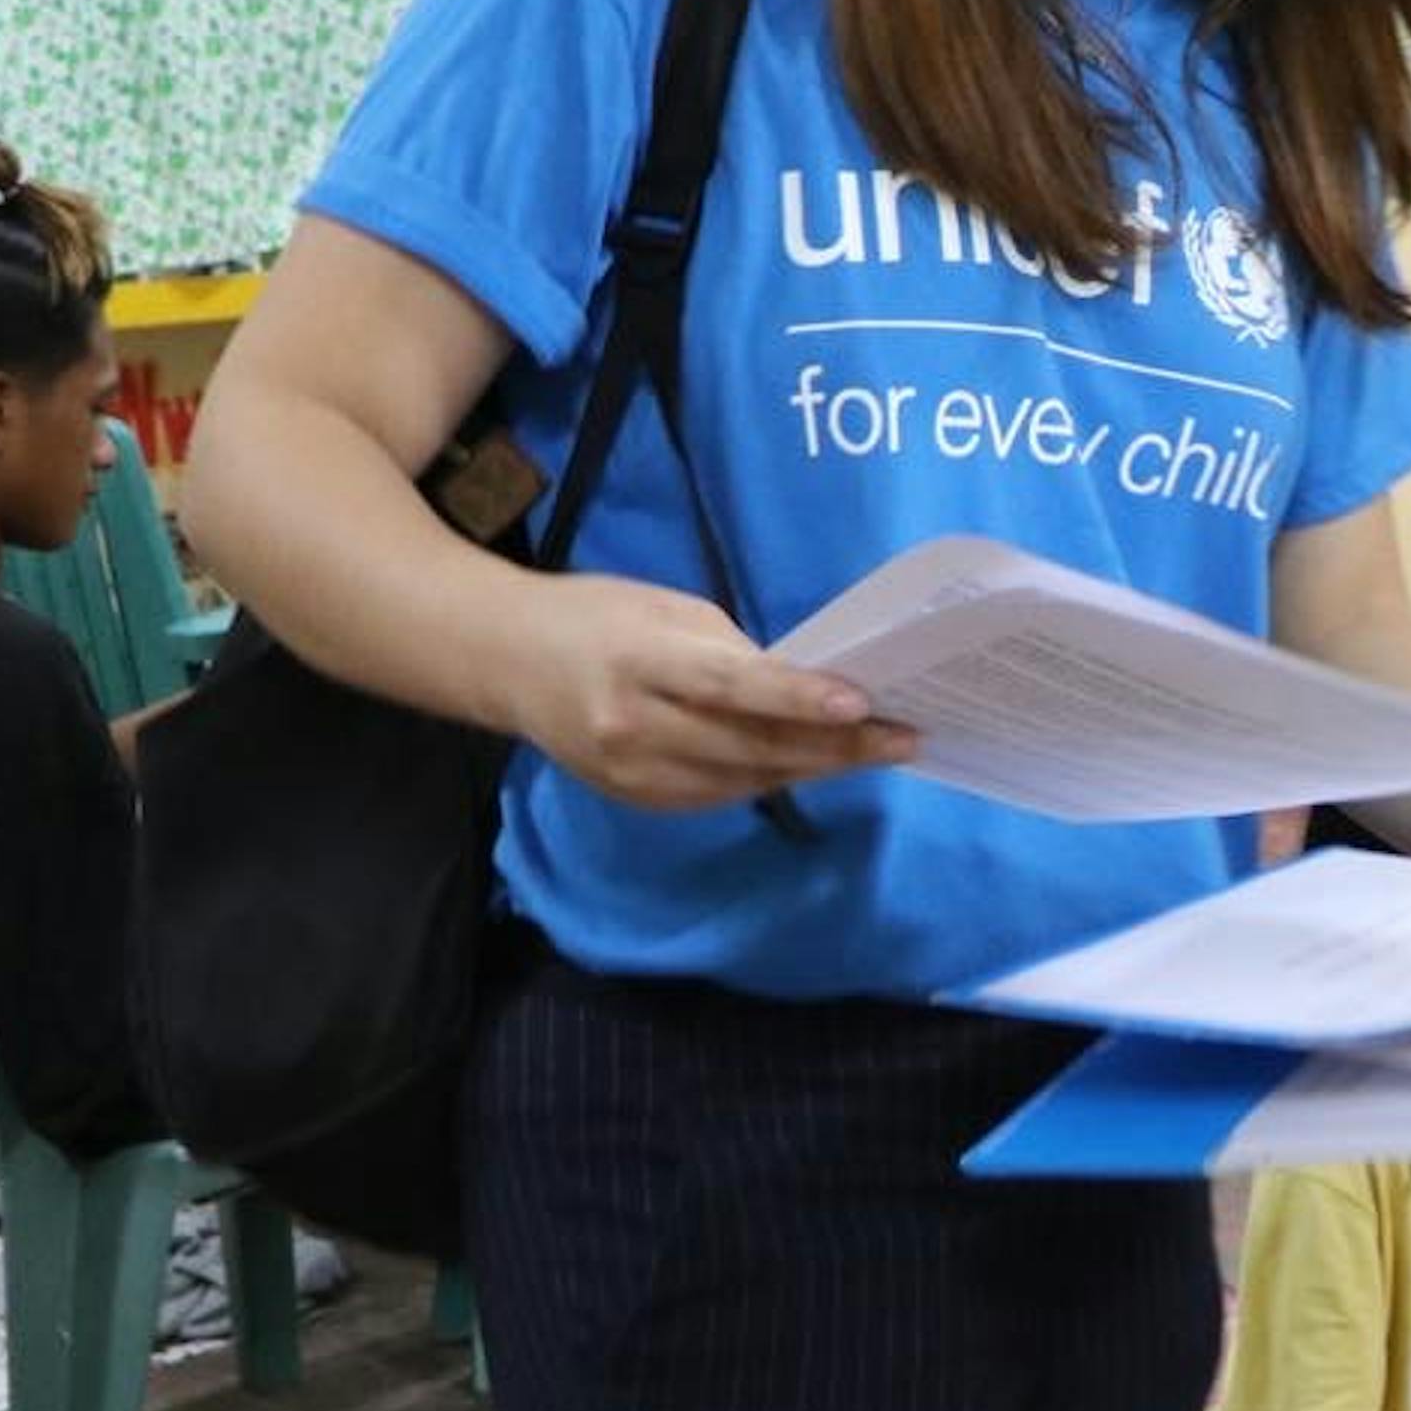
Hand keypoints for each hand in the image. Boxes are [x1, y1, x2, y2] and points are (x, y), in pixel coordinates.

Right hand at [505, 574, 915, 812]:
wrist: (507, 663)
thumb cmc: (598, 617)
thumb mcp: (664, 610)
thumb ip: (731, 653)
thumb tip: (805, 687)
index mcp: (640, 662)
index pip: (731, 687)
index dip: (798, 698)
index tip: (863, 702)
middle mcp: (633, 727)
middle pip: (750, 746)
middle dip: (835, 746)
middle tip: (904, 736)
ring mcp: (632, 773)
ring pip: (744, 780)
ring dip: (816, 766)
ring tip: (878, 751)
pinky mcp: (636, 800)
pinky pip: (721, 795)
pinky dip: (771, 778)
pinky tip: (815, 763)